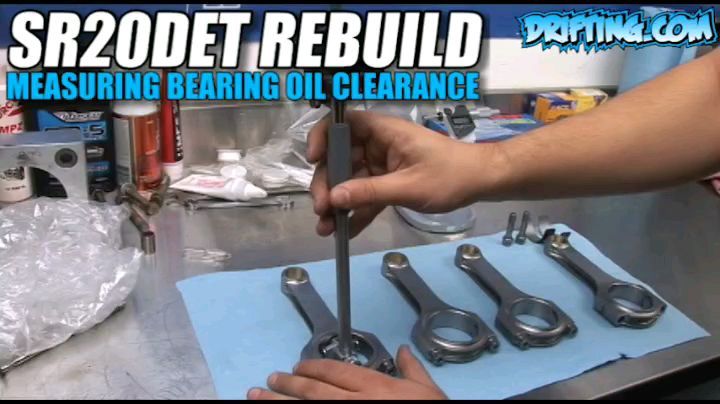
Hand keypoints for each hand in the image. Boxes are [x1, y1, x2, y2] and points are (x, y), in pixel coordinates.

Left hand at [247, 345, 447, 399]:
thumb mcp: (429, 394)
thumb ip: (413, 371)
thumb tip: (404, 351)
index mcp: (377, 389)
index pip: (336, 373)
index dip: (313, 368)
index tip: (298, 368)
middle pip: (312, 391)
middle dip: (287, 385)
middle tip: (269, 380)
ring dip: (276, 403)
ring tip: (256, 396)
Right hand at [307, 111, 508, 236]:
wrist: (481, 182)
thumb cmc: (450, 175)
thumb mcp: (408, 187)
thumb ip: (369, 192)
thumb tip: (333, 199)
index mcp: (383, 131)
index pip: (343, 123)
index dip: (322, 137)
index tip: (313, 159)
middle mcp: (378, 144)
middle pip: (340, 158)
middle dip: (328, 184)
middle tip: (322, 211)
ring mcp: (383, 164)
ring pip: (350, 180)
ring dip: (338, 204)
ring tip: (326, 229)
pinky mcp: (389, 182)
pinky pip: (366, 195)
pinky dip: (357, 211)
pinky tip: (345, 231)